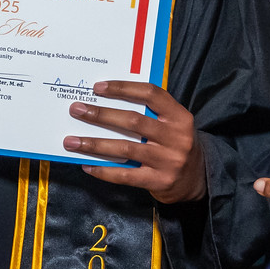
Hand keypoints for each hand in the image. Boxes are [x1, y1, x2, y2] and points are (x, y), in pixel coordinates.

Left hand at [63, 81, 206, 202]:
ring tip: (72, 141)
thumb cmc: (176, 145)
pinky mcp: (159, 181)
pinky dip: (104, 170)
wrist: (197, 180)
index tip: (98, 87)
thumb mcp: (173, 124)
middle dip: (101, 114)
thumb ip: (150, 113)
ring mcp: (168, 160)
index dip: (123, 88)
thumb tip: (107, 102)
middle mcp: (176, 137)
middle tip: (77, 110)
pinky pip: (126, 175)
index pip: (150, 94)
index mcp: (179, 117)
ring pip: (125, 148)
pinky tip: (87, 165)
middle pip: (133, 121)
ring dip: (95, 144)